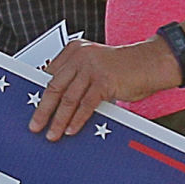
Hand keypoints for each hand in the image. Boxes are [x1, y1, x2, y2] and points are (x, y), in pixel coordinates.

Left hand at [28, 37, 171, 141]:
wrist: (152, 62)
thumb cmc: (124, 67)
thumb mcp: (95, 66)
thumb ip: (77, 78)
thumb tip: (57, 103)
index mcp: (74, 50)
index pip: (50, 74)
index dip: (40, 94)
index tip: (33, 109)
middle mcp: (80, 56)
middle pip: (54, 86)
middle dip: (43, 110)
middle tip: (35, 125)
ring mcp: (92, 68)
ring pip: (68, 98)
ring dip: (59, 119)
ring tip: (53, 133)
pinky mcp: (104, 80)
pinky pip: (86, 104)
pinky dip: (77, 119)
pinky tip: (72, 129)